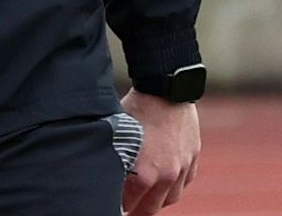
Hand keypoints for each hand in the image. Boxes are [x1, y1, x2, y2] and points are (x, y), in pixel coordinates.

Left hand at [121, 90, 199, 214]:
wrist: (166, 91)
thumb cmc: (135, 110)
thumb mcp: (116, 135)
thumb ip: (113, 158)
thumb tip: (101, 171)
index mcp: (143, 174)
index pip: (128, 204)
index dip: (117, 206)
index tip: (111, 205)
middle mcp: (166, 176)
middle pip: (151, 208)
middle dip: (137, 210)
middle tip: (126, 208)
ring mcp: (183, 168)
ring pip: (171, 198)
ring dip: (157, 200)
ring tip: (144, 198)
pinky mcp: (193, 158)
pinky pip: (185, 183)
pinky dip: (174, 186)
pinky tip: (163, 182)